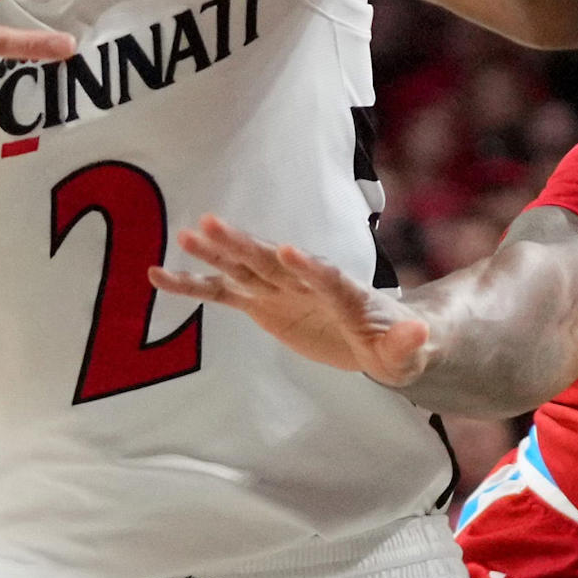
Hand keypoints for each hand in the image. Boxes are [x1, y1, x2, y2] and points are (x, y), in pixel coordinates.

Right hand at [151, 215, 432, 385]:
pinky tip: (157, 275)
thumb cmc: (395, 346)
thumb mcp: (406, 353)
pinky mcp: (261, 303)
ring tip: (185, 235)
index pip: (325, 277)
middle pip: (273, 263)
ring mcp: (280, 289)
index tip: (288, 252)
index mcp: (343, 292)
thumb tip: (420, 333)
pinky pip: (222, 292)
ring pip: (243, 268)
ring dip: (216, 253)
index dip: (308, 267)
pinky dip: (192, 284)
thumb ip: (406, 344)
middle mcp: (306, 281)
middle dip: (246, 245)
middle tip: (215, 224)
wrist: (378, 338)